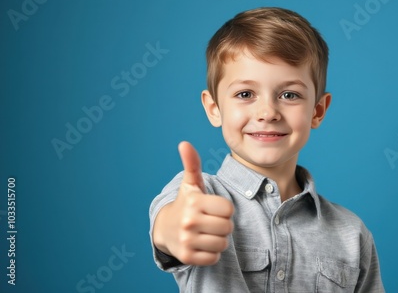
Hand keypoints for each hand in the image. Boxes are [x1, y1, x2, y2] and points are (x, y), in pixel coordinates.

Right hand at [153, 141, 233, 264]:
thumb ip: (192, 163)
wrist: (165, 228)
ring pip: (223, 244)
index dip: (224, 209)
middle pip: (228, 227)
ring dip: (219, 239)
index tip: (213, 208)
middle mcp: (189, 221)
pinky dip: (212, 253)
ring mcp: (187, 240)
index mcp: (194, 202)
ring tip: (207, 232)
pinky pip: (214, 257)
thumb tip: (184, 143)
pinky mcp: (187, 257)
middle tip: (211, 221)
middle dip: (223, 225)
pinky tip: (202, 244)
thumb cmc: (186, 203)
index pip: (228, 209)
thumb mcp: (190, 183)